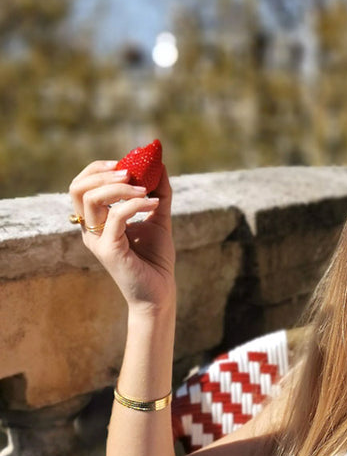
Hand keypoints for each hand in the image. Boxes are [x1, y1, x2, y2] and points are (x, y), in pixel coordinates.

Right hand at [68, 159, 175, 309]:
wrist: (159, 292)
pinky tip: (154, 203)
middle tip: (129, 171)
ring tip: (144, 189)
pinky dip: (136, 204)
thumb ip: (158, 192)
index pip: (81, 185)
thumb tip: (160, 163)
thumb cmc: (155, 259)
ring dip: (119, 187)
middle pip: (77, 188)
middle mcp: (90, 230)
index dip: (98, 169)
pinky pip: (115, 216)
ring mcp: (97, 240)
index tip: (124, 163)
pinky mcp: (108, 250)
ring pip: (91, 198)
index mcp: (96, 221)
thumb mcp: (158, 217)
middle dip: (102, 173)